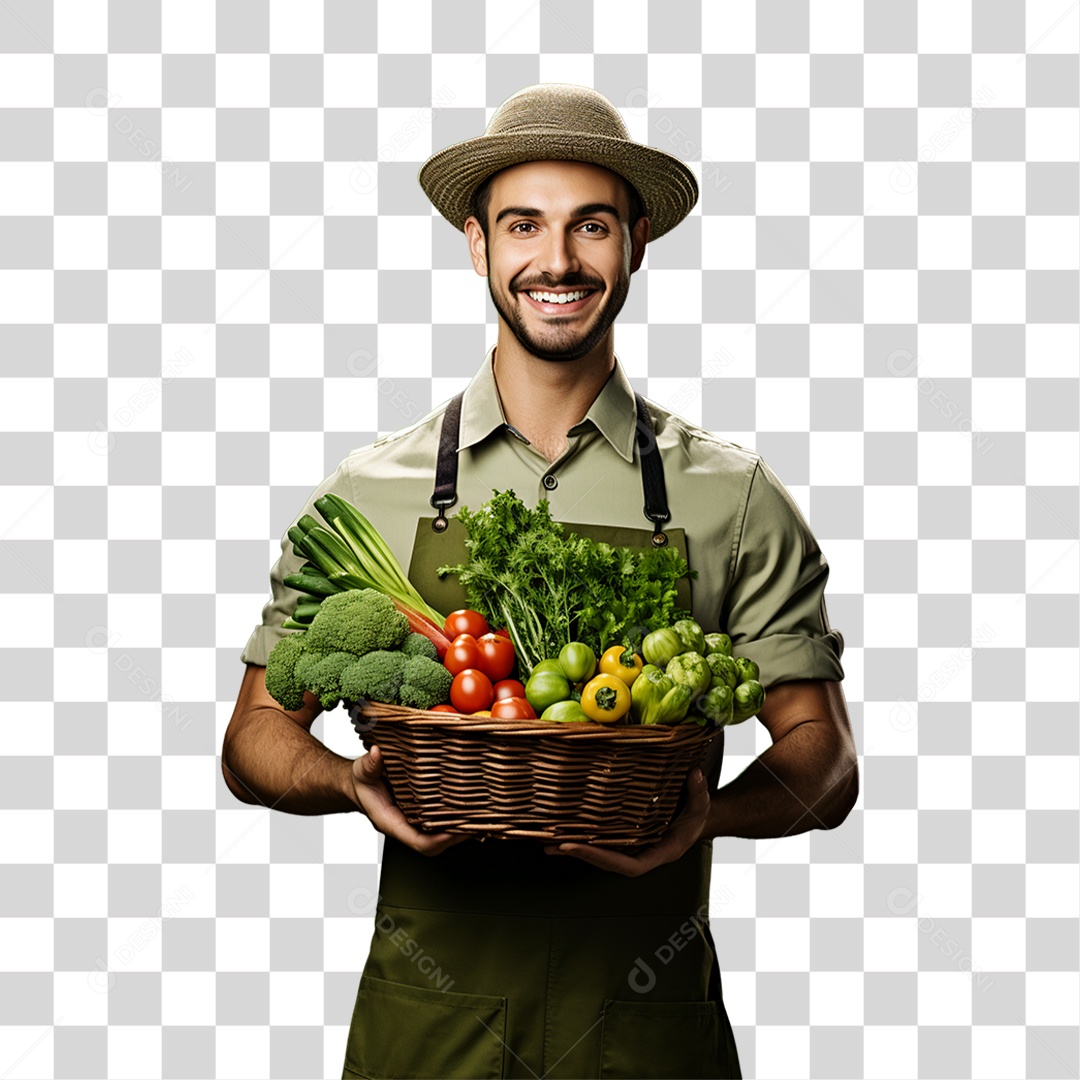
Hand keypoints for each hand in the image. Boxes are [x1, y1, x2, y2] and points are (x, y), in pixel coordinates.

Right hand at [351, 744, 469, 855]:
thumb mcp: (362, 771)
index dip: (440, 839)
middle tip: (479, 821)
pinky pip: (439, 822)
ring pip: (440, 835)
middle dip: (457, 836)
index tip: (457, 830)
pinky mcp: (421, 813)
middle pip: (435, 844)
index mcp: (391, 822)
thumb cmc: (361, 782)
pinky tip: (469, 806)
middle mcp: (405, 825)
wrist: (358, 786)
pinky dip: (455, 817)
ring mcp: (414, 821)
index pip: (419, 841)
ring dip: (460, 828)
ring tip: (481, 815)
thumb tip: (376, 754)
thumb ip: (369, 765)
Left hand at [543, 768, 710, 875]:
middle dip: (581, 854)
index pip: (628, 865)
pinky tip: (561, 831)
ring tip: (548, 841)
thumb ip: (699, 792)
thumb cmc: (697, 814)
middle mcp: (642, 853)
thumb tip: (694, 775)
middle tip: (554, 844)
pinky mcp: (624, 837)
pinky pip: (601, 841)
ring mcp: (631, 847)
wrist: (696, 818)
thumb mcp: (702, 804)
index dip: (601, 858)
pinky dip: (582, 838)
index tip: (577, 846)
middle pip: (606, 862)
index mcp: (660, 852)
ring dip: (575, 849)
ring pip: (600, 854)